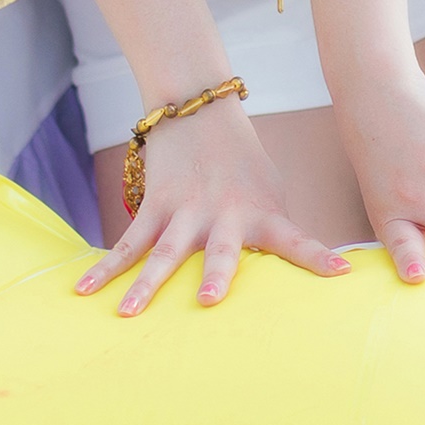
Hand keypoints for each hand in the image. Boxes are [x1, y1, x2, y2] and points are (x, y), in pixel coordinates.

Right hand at [74, 99, 350, 315]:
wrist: (200, 110)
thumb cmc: (243, 165)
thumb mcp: (270, 193)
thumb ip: (275, 234)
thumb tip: (297, 277)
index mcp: (262, 214)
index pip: (297, 239)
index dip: (318, 257)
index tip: (341, 273)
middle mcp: (224, 215)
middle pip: (219, 251)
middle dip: (216, 276)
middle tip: (207, 302)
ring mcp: (185, 211)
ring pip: (161, 253)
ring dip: (145, 284)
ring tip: (127, 314)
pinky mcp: (155, 206)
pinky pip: (127, 242)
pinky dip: (104, 267)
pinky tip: (83, 290)